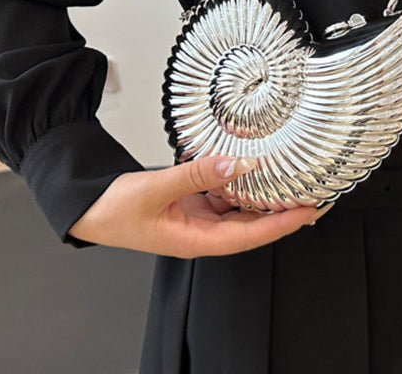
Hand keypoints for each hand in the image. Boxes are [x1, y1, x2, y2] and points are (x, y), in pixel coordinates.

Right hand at [68, 155, 333, 256]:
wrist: (89, 207)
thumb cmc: (114, 211)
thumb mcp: (155, 190)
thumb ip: (195, 175)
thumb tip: (234, 163)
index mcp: (198, 240)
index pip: (253, 234)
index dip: (285, 222)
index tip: (311, 208)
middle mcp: (204, 232)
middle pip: (254, 221)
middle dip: (283, 207)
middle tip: (312, 188)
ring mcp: (198, 216)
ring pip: (240, 204)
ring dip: (262, 190)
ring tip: (289, 172)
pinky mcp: (191, 202)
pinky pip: (222, 190)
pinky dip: (236, 176)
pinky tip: (248, 161)